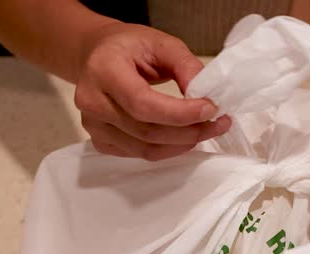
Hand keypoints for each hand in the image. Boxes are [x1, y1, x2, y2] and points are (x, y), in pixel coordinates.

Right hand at [75, 23, 231, 159]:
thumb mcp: (160, 43)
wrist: (94, 55)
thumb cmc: (129, 46)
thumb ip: (185, 66)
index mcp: (103, 70)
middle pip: (147, 131)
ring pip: (145, 149)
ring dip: (182, 144)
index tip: (211, 109)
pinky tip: (183, 136)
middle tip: (218, 123)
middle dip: (189, 132)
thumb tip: (207, 96)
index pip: (143, 104)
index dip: (180, 113)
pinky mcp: (100, 141)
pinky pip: (139, 155)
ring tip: (206, 129)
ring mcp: (93, 125)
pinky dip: (167, 149)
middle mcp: (91, 101)